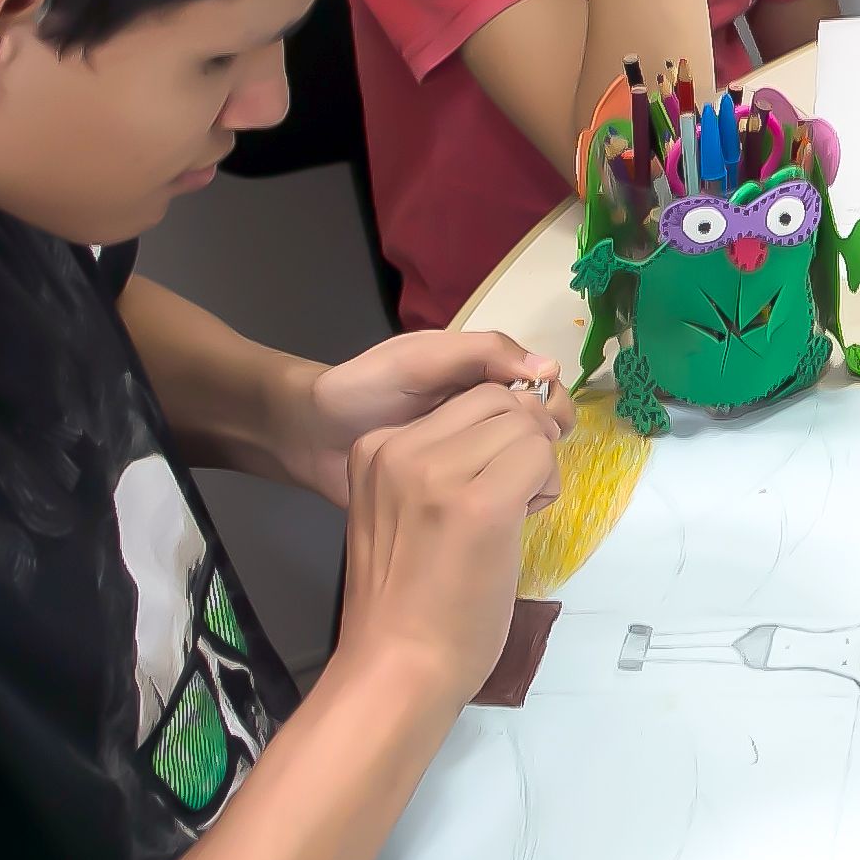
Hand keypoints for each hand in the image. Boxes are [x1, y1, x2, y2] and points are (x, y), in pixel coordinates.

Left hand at [279, 331, 561, 507]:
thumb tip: (547, 370)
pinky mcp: (453, 485)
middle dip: (544, 439)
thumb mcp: (416, 359)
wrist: (309, 436)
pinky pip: (495, 488)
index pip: (539, 386)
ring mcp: (468, 451)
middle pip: (538, 423)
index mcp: (479, 375)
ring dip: (529, 469)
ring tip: (519, 484)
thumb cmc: (360, 389)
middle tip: (531, 460)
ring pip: (521, 457)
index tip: (549, 428)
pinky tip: (499, 505)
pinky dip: (506, 494)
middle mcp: (480, 411)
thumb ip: (478, 355)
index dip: (550, 406)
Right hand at [331, 383, 567, 704]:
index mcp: (375, 447)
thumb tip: (515, 425)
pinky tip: (523, 520)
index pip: (466, 399)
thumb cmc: (407, 601)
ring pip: (525, 425)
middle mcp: (400, 449)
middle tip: (516, 493)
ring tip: (515, 512)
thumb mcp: (402, 509)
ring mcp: (438, 474)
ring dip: (538, 463)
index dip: (499, 434)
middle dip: (524, 440)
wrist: (398, 664)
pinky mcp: (481, 505)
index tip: (492, 481)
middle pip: (499, 401)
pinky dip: (547, 485)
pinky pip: (541, 456)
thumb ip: (442, 463)